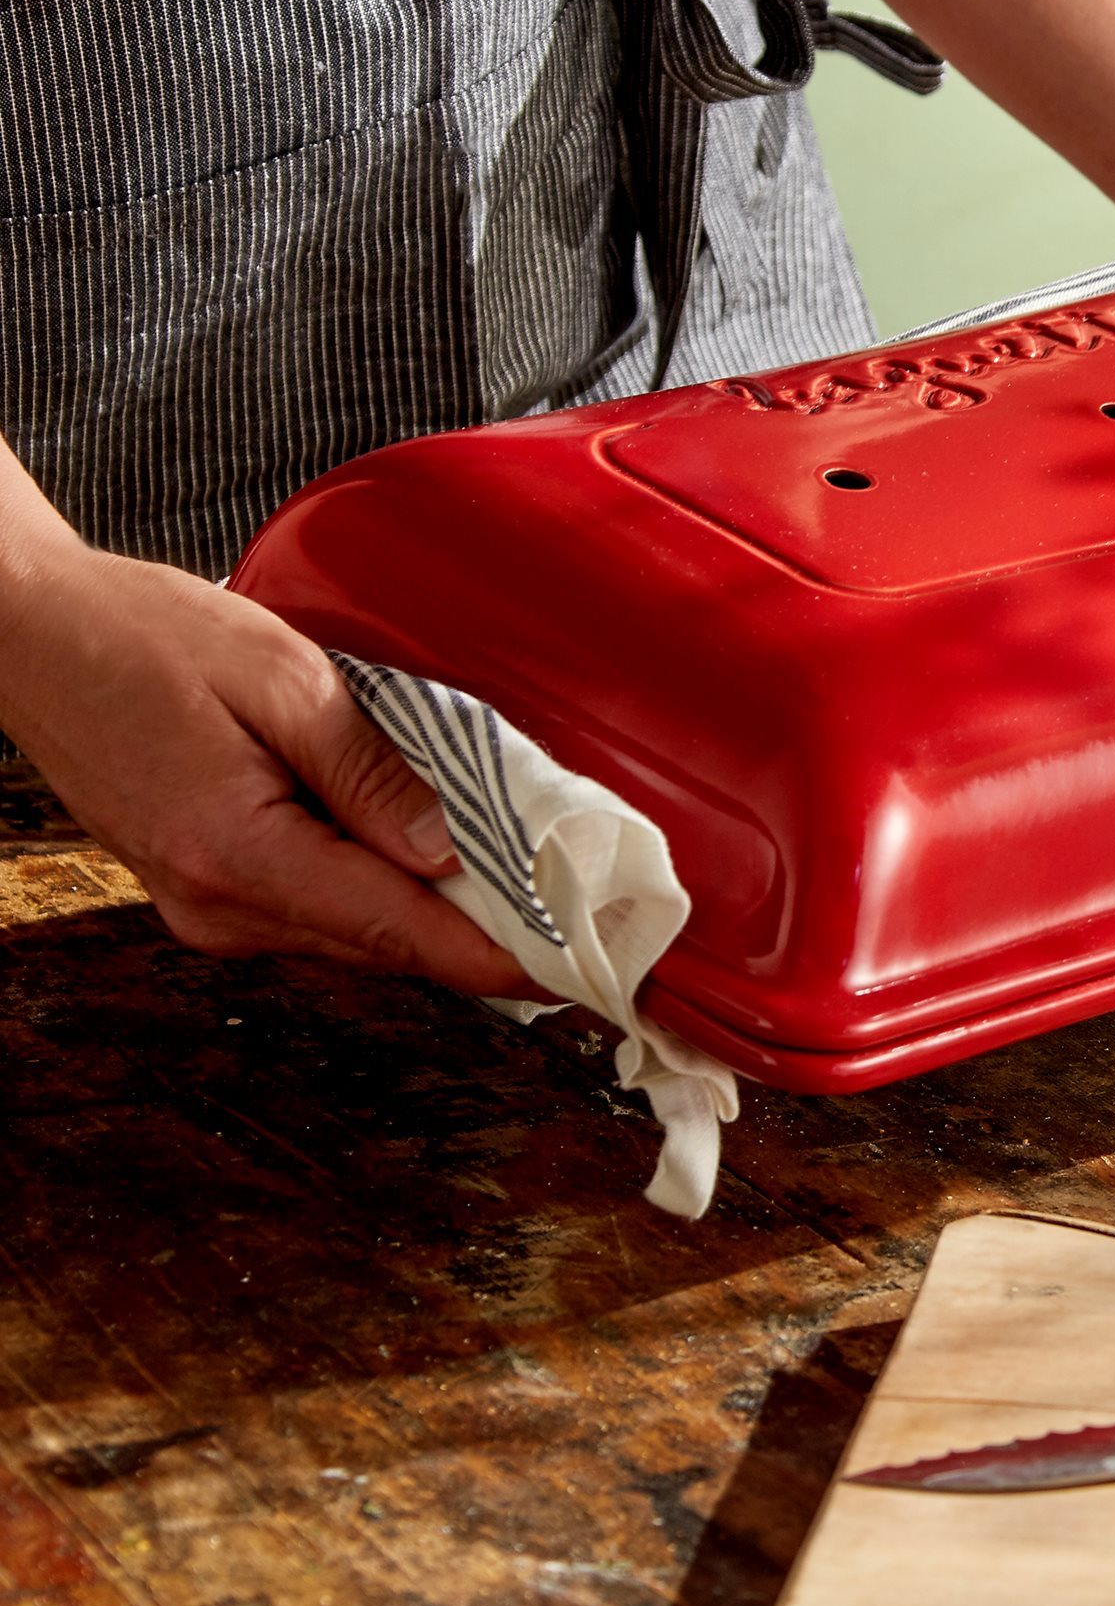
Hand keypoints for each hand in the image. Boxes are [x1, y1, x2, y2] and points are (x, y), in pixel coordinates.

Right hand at [0, 541, 538, 997]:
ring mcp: (206, 905)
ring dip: (430, 913)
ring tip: (518, 884)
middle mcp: (217, 904)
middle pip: (381, 941)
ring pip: (352, 930)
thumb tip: (445, 851)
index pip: (395, 928)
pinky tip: (426, 860)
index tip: (566, 970)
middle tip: (571, 919)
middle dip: (476, 934)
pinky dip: (379, 890)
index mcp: (237, 854)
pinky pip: (317, 905)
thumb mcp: (283, 678)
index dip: (490, 956)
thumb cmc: (143, 637)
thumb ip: (369, 771)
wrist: (31, 634)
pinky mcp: (206, 887)